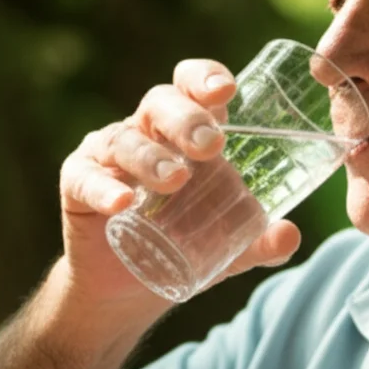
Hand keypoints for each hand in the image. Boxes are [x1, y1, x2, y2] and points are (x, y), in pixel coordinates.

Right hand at [57, 58, 301, 307]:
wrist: (132, 289)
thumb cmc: (186, 245)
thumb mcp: (231, 247)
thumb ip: (260, 241)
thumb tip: (291, 235)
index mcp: (188, 132)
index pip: (194, 87)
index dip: (206, 79)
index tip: (227, 90)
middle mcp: (147, 132)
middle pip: (161, 104)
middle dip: (187, 119)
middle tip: (211, 145)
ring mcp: (110, 154)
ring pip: (125, 139)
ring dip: (151, 157)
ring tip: (175, 180)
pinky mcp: (77, 183)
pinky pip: (85, 177)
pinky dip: (102, 187)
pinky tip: (120, 203)